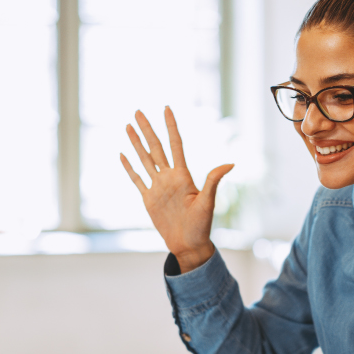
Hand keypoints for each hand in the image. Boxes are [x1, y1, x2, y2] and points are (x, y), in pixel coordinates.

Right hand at [120, 107, 233, 273]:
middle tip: (138, 111)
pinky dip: (129, 167)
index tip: (166, 109)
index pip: (175, 144)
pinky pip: (137, 179)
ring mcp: (157, 187)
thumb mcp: (208, 203)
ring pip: (144, 159)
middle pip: (155, 147)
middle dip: (146, 129)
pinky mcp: (148, 199)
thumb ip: (213, 181)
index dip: (170, 127)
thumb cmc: (201, 226)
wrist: (189, 244)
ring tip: (128, 126)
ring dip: (136, 143)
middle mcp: (168, 177)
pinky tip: (123, 155)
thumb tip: (230, 163)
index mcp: (182, 175)